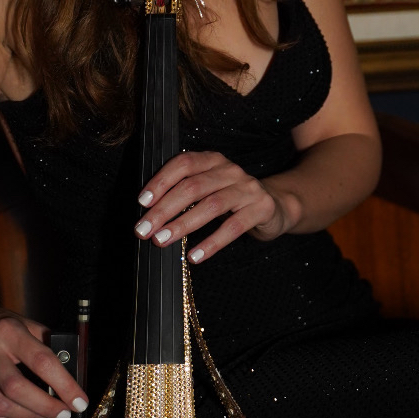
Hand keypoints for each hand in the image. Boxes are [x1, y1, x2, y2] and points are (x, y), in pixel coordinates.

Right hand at [0, 299, 88, 417]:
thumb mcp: (26, 324)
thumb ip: (48, 345)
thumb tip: (72, 374)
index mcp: (8, 331)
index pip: (41, 360)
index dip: (63, 385)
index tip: (79, 401)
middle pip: (16, 388)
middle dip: (46, 407)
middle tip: (64, 414)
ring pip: (0, 406)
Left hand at [134, 150, 293, 264]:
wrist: (276, 206)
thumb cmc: (233, 200)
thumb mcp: (210, 188)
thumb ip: (185, 193)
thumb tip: (150, 213)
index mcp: (213, 161)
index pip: (183, 164)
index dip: (161, 181)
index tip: (142, 203)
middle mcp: (230, 171)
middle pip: (192, 186)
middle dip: (164, 209)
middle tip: (144, 230)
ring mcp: (248, 189)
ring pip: (211, 205)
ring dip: (183, 224)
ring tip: (162, 240)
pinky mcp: (261, 208)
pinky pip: (233, 228)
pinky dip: (212, 243)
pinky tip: (195, 256)